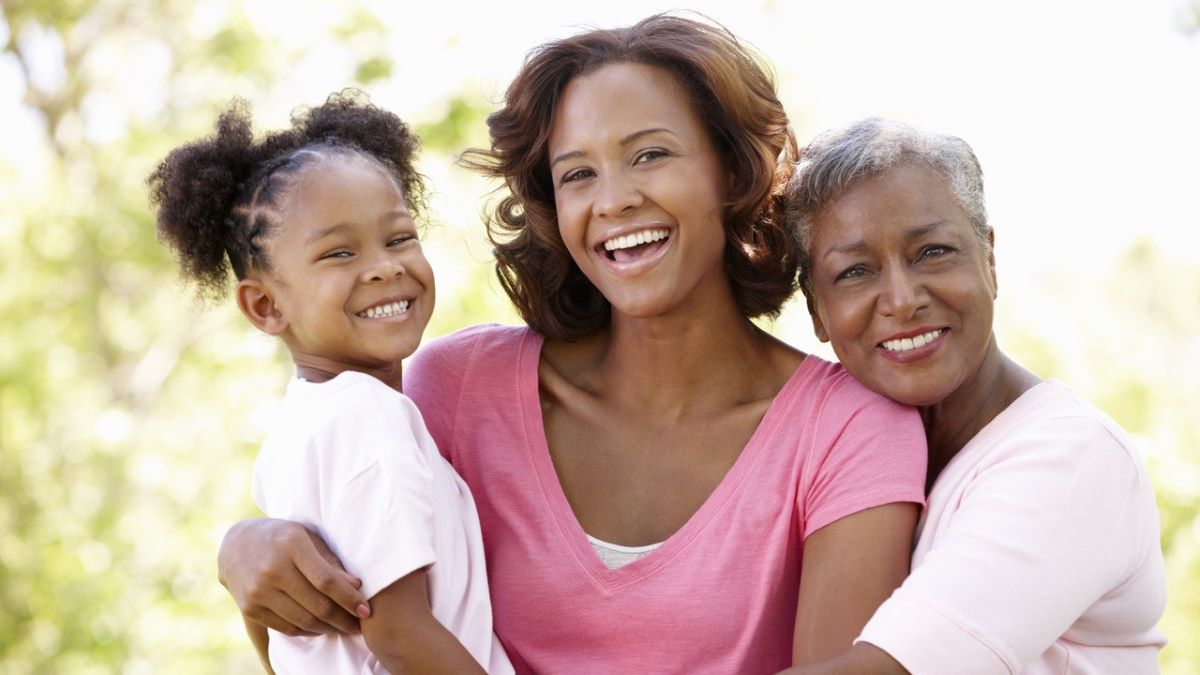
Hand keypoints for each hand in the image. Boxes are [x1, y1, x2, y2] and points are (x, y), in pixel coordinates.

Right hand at [218, 518, 369, 635]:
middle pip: (317, 605)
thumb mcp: (307, 538)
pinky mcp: (250, 607)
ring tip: (344, 628)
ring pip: (303, 621)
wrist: (236, 544)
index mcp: (292, 545)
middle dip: (343, 619)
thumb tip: (356, 586)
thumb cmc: (282, 538)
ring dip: (328, 629)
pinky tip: (321, 629)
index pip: (327, 581)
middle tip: (359, 626)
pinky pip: (286, 627)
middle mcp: (272, 569)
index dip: (349, 599)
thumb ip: (330, 562)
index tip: (366, 610)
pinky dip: (307, 631)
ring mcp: (258, 591)